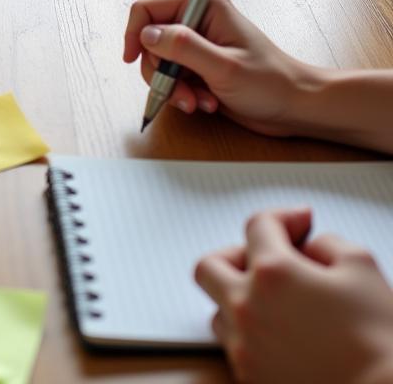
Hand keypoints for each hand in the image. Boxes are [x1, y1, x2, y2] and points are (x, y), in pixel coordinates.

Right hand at [124, 0, 320, 135]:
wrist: (295, 108)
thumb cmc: (271, 83)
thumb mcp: (224, 67)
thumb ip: (183, 47)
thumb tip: (147, 34)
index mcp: (204, 7)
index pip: (149, 8)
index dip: (135, 32)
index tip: (131, 58)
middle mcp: (197, 21)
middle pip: (150, 40)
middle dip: (160, 70)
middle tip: (180, 92)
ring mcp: (198, 44)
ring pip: (159, 62)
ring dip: (172, 86)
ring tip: (197, 101)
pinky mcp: (199, 65)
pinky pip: (172, 77)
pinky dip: (181, 93)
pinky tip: (204, 102)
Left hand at [195, 208, 392, 383]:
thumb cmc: (378, 341)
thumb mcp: (361, 268)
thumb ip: (326, 242)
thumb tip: (308, 245)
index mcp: (273, 273)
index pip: (258, 225)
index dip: (284, 218)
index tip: (301, 224)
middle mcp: (247, 307)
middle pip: (210, 265)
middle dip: (237, 255)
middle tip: (268, 261)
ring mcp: (245, 346)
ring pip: (219, 310)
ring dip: (240, 299)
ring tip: (276, 304)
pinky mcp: (250, 377)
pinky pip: (235, 347)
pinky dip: (250, 335)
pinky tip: (282, 335)